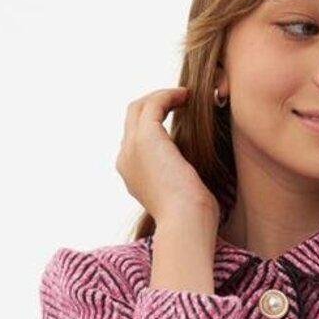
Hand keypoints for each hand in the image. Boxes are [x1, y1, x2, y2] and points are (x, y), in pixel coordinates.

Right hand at [115, 87, 220, 227]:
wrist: (186, 223)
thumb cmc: (193, 217)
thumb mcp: (182, 194)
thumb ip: (179, 176)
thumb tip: (192, 169)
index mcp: (131, 174)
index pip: (135, 138)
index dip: (154, 122)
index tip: (179, 116)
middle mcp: (125, 159)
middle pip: (131, 118)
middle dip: (154, 104)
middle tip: (181, 100)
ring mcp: (132, 148)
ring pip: (139, 107)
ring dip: (162, 97)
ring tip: (186, 96)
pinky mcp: (146, 137)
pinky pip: (153, 103)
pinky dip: (169, 95)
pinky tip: (188, 97)